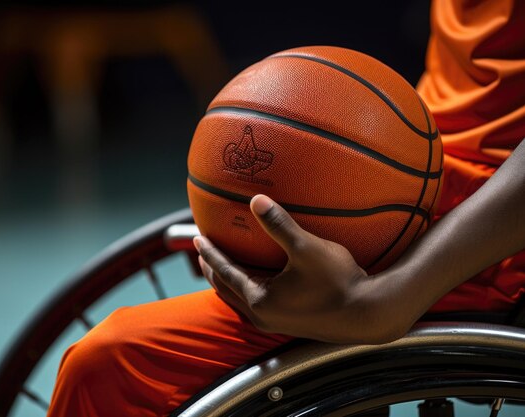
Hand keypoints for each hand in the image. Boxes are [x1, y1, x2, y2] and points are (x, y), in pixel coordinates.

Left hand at [194, 194, 401, 343]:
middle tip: (202, 254)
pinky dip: (245, 290)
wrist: (368, 314)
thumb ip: (279, 224)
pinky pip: (255, 305)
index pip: (225, 272)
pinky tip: (255, 281)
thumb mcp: (306, 248)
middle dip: (212, 271)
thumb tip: (256, 200)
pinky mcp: (289, 324)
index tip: (197, 239)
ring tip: (222, 268)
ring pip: (239, 301)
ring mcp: (275, 323)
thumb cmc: (338, 281)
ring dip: (228, 283)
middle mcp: (262, 315)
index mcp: (260, 299)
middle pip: (226, 290)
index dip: (210, 254)